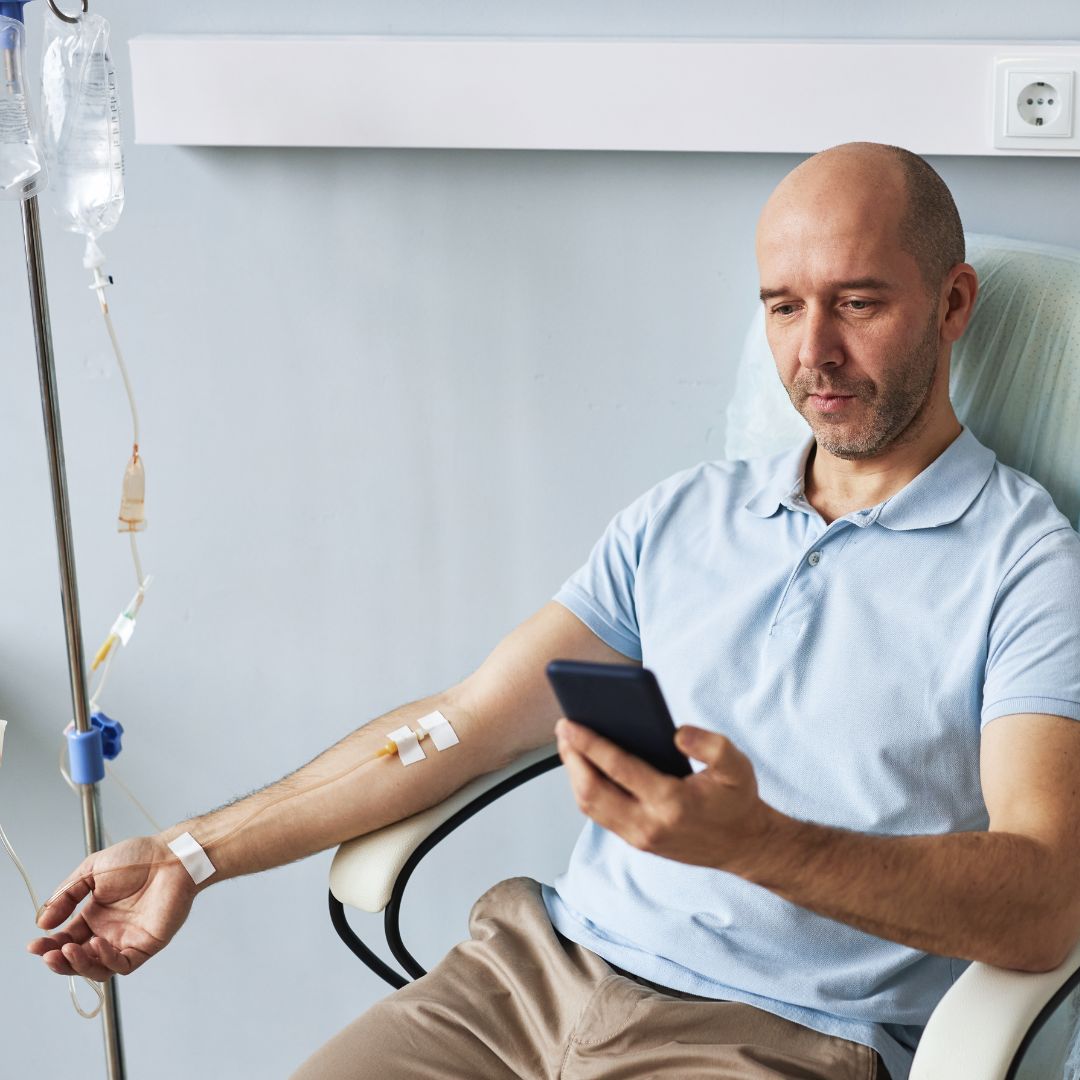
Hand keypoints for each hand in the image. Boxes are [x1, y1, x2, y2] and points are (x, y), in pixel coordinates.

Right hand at [27, 836, 196, 980]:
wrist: (171, 855)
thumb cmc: (138, 858)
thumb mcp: (92, 871)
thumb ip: (67, 895)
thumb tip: (43, 923)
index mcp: (96, 916)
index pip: (67, 939)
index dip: (49, 945)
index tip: (35, 944)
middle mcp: (110, 932)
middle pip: (78, 959)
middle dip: (59, 961)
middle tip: (47, 954)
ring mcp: (128, 940)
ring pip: (98, 968)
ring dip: (79, 964)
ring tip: (67, 950)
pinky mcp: (147, 945)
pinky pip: (124, 963)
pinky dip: (107, 960)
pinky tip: (96, 944)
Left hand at [555, 719, 778, 872]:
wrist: (743, 845)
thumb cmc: (736, 799)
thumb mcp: (737, 766)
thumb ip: (711, 744)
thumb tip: (677, 732)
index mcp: (672, 802)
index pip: (619, 769)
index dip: (589, 744)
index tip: (569, 723)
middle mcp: (649, 824)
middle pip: (592, 791)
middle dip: (572, 758)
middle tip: (563, 727)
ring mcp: (639, 837)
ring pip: (590, 806)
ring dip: (573, 774)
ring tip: (568, 742)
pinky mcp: (636, 841)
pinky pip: (599, 814)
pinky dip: (585, 788)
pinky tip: (583, 764)